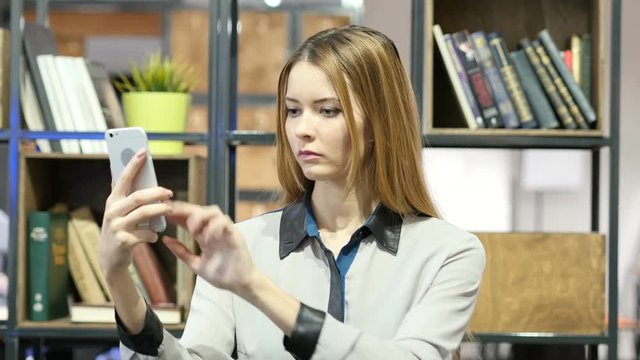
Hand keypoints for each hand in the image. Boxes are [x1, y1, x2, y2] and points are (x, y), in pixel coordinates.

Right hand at [100, 148, 172, 278]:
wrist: (110, 259)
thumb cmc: (120, 230)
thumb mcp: (118, 212)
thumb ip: (127, 196)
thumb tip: (138, 174)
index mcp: (112, 201)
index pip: (123, 178)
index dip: (133, 164)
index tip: (143, 151)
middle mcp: (112, 211)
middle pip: (138, 197)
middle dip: (156, 192)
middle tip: (170, 192)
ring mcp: (117, 227)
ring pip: (143, 214)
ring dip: (159, 210)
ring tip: (169, 209)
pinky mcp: (124, 241)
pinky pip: (145, 234)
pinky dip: (153, 235)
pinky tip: (154, 236)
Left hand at [162, 202, 257, 296]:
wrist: (239, 285)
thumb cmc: (221, 276)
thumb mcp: (196, 264)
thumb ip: (182, 252)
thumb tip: (165, 240)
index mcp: (205, 236)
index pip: (190, 219)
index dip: (177, 214)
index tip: (163, 211)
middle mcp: (214, 230)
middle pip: (199, 210)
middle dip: (184, 209)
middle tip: (171, 211)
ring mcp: (225, 231)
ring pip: (213, 211)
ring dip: (200, 217)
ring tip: (192, 229)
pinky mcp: (235, 234)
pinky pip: (225, 222)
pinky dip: (214, 226)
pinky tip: (207, 237)